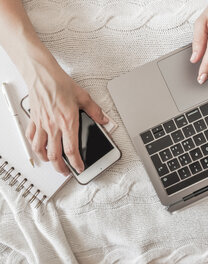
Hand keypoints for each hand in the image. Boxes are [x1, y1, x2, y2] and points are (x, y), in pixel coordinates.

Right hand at [25, 60, 107, 175]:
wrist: (42, 74)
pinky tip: (39, 147)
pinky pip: (31, 137)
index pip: (71, 150)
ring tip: (52, 162)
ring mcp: (42, 124)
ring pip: (40, 149)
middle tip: (65, 171)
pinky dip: (35, 146)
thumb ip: (95, 111)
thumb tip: (103, 120)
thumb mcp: (83, 97)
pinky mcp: (34, 120)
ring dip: (46, 160)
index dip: (76, 163)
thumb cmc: (60, 83)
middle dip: (61, 168)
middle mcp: (53, 126)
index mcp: (67, 122)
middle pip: (55, 155)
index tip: (79, 169)